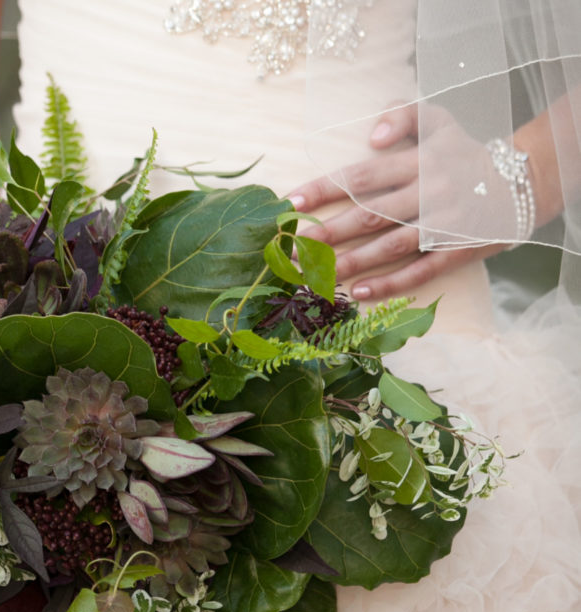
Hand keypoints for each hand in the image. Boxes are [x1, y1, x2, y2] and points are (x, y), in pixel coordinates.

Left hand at [287, 104, 504, 300]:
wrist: (524, 181)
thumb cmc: (465, 152)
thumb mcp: (439, 120)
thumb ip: (402, 114)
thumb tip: (371, 136)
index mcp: (418, 161)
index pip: (362, 175)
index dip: (325, 188)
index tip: (292, 201)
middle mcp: (429, 192)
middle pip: (369, 214)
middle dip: (327, 233)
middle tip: (292, 249)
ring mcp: (444, 224)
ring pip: (390, 246)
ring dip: (351, 263)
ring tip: (317, 274)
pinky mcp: (458, 250)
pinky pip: (420, 270)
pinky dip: (390, 284)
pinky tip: (359, 292)